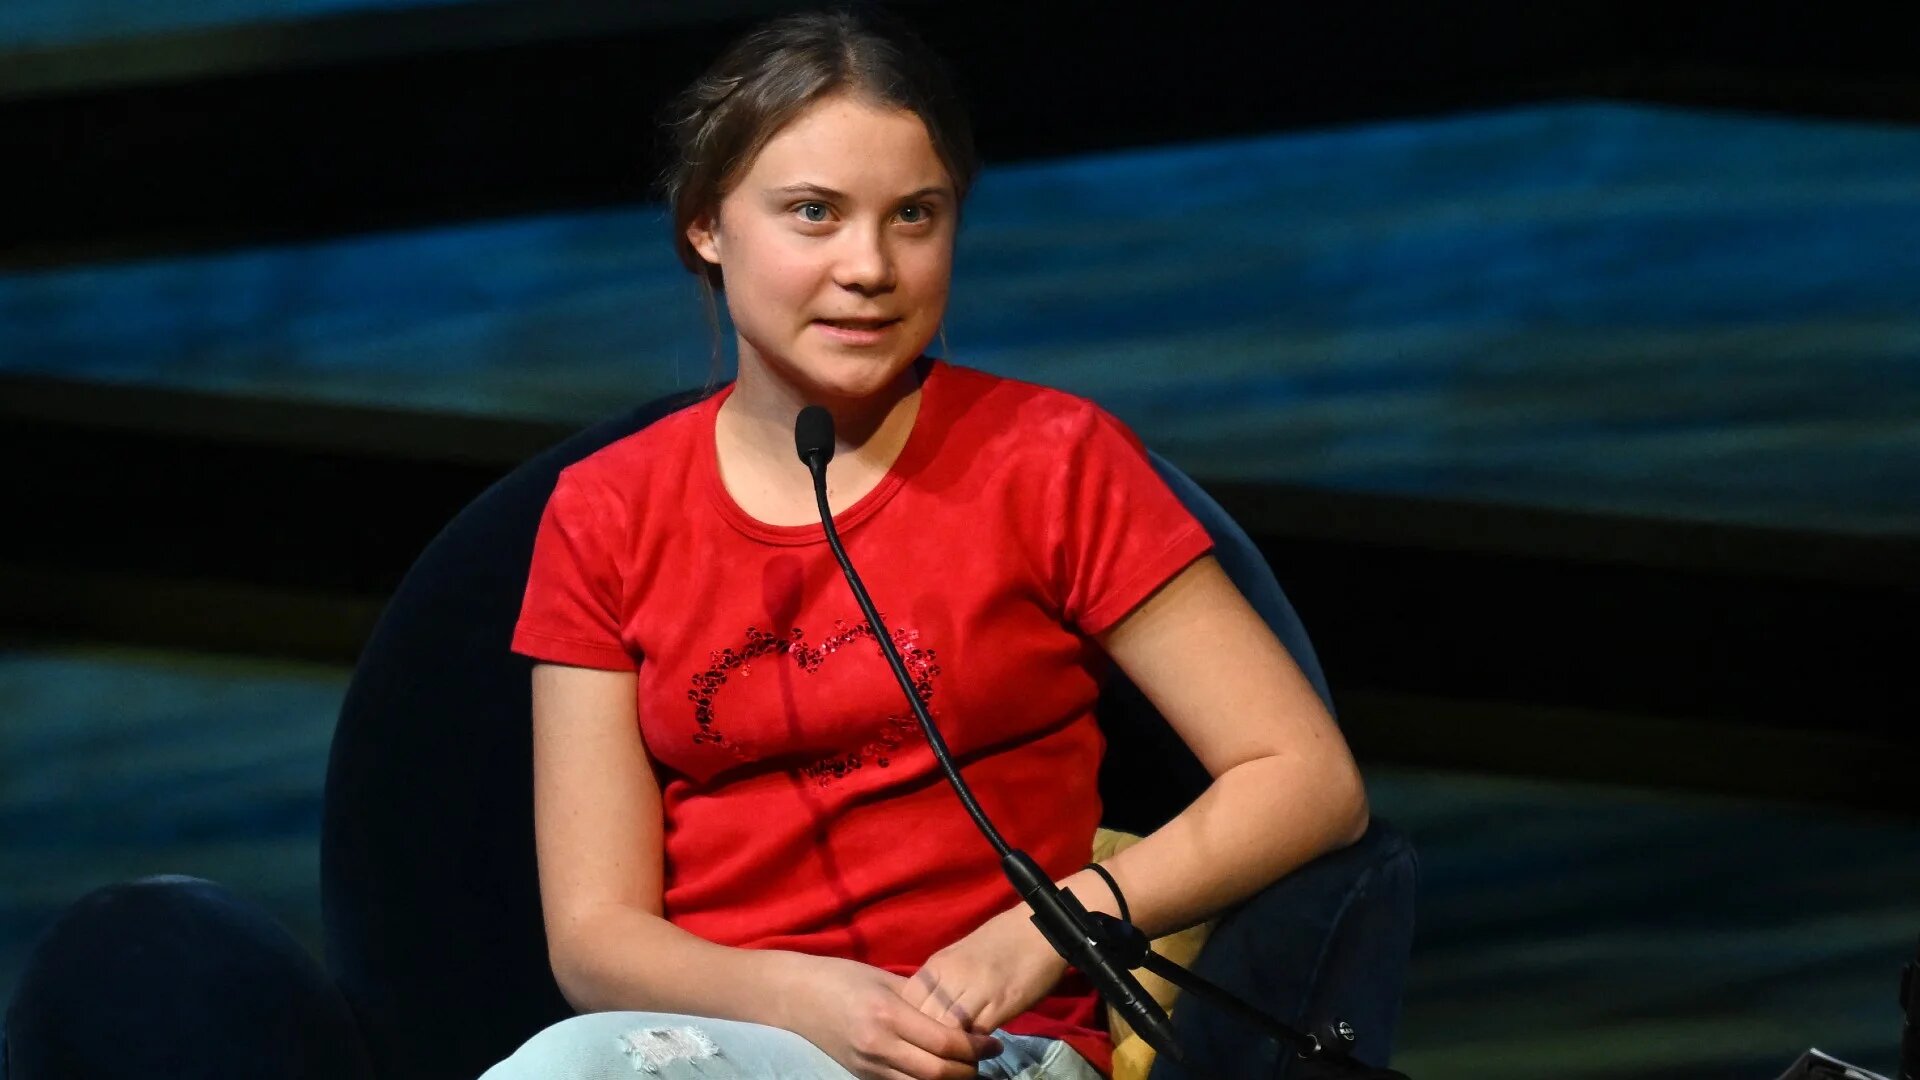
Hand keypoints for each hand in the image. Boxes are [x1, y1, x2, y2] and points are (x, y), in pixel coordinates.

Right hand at [775, 953, 1002, 1079]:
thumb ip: (920, 999)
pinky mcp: (861, 1076)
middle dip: (968, 1070)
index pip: (943, 1042)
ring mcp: (868, 1066)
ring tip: (965, 1069)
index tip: (993, 1042)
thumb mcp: (884, 980)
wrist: (794, 996)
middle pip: (937, 1073)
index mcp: (888, 1014)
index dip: (974, 1047)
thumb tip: (956, 1014)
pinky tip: (937, 1073)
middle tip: (985, 1059)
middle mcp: (878, 1045)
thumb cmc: (841, 978)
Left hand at [897, 906, 1069, 1037]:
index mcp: (938, 964)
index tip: (918, 1034)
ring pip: (946, 1030)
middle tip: (934, 1051)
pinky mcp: (1000, 1004)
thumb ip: (941, 982)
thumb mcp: (959, 957)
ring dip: (950, 1047)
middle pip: (924, 1018)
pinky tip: (974, 1051)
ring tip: (955, 1056)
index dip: (911, 1022)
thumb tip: (928, 1011)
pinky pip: (975, 1035)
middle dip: (926, 1038)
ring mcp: (976, 990)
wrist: (1040, 930)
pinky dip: (972, 1047)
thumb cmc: (1001, 940)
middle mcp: (952, 976)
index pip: (909, 1001)